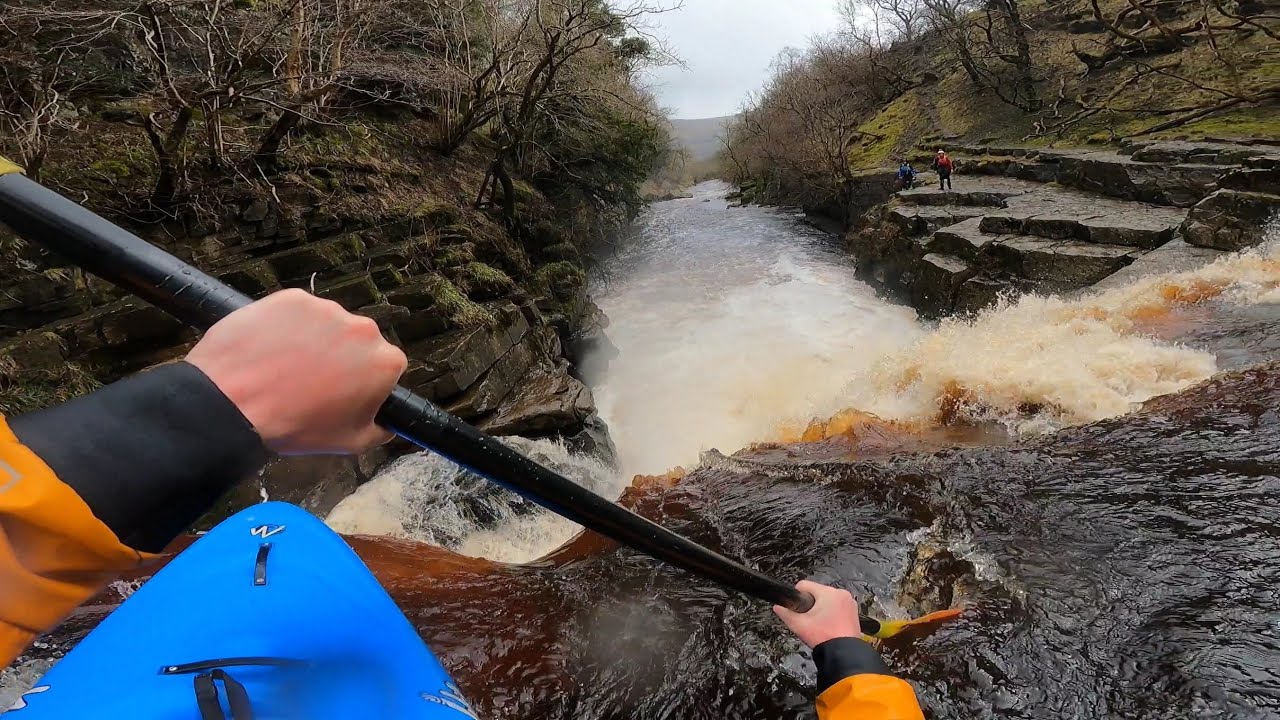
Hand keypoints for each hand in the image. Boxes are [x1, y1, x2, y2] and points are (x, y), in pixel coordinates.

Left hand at [185, 289, 406, 454]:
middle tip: (311, 381)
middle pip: (357, 340)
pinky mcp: (293, 298)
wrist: (233, 404)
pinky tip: (270, 350)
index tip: (344, 390)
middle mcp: (363, 328)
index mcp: (384, 362)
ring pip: (326, 324)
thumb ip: (381, 429)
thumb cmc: (292, 425)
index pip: (386, 365)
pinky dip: (286, 326)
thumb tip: (386, 421)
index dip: (364, 379)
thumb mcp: (350, 443)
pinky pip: (295, 312)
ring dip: (312, 340)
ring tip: (283, 367)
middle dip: (340, 356)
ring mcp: (326, 309)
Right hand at [772, 580, 861, 648]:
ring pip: (828, 599)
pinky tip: (829, 625)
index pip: (805, 585)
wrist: (843, 653)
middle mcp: (841, 593)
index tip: (798, 609)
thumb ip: (785, 613)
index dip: (797, 596)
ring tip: (820, 624)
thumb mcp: (799, 625)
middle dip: (811, 604)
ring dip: (822, 608)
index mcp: (828, 593)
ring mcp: (849, 602)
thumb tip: (777, 607)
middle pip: (817, 593)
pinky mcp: (854, 611)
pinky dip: (832, 613)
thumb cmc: (823, 637)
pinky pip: (838, 606)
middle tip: (810, 620)